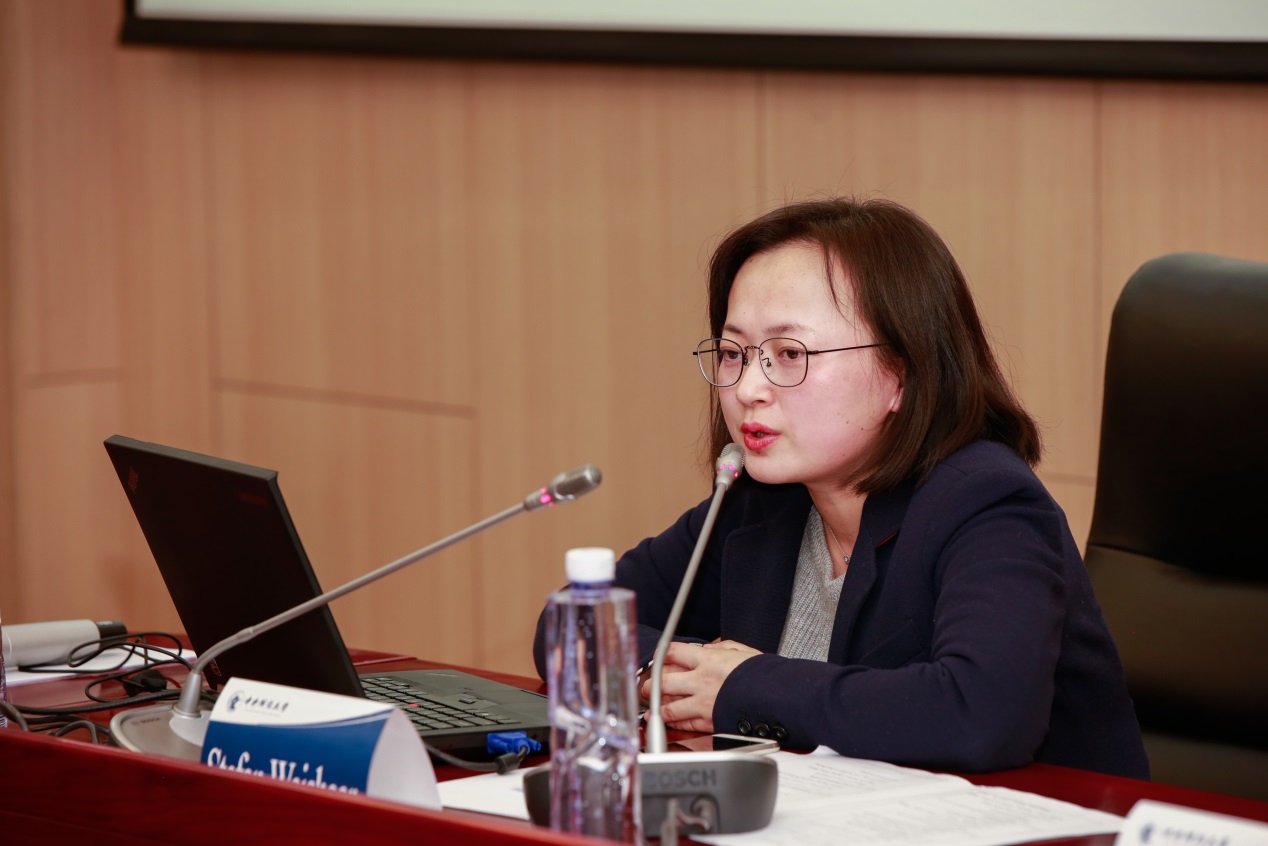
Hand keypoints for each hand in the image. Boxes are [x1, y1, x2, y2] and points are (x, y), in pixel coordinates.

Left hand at [641, 640, 760, 732]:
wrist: (778, 697)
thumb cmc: (764, 674)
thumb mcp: (743, 652)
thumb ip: (722, 648)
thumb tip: (707, 648)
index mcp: (708, 659)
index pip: (674, 653)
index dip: (662, 654)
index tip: (658, 657)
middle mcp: (701, 681)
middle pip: (664, 680)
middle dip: (651, 684)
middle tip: (646, 686)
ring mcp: (703, 703)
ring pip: (670, 706)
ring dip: (657, 707)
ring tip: (650, 708)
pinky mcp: (709, 722)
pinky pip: (685, 724)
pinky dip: (673, 724)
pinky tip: (666, 723)